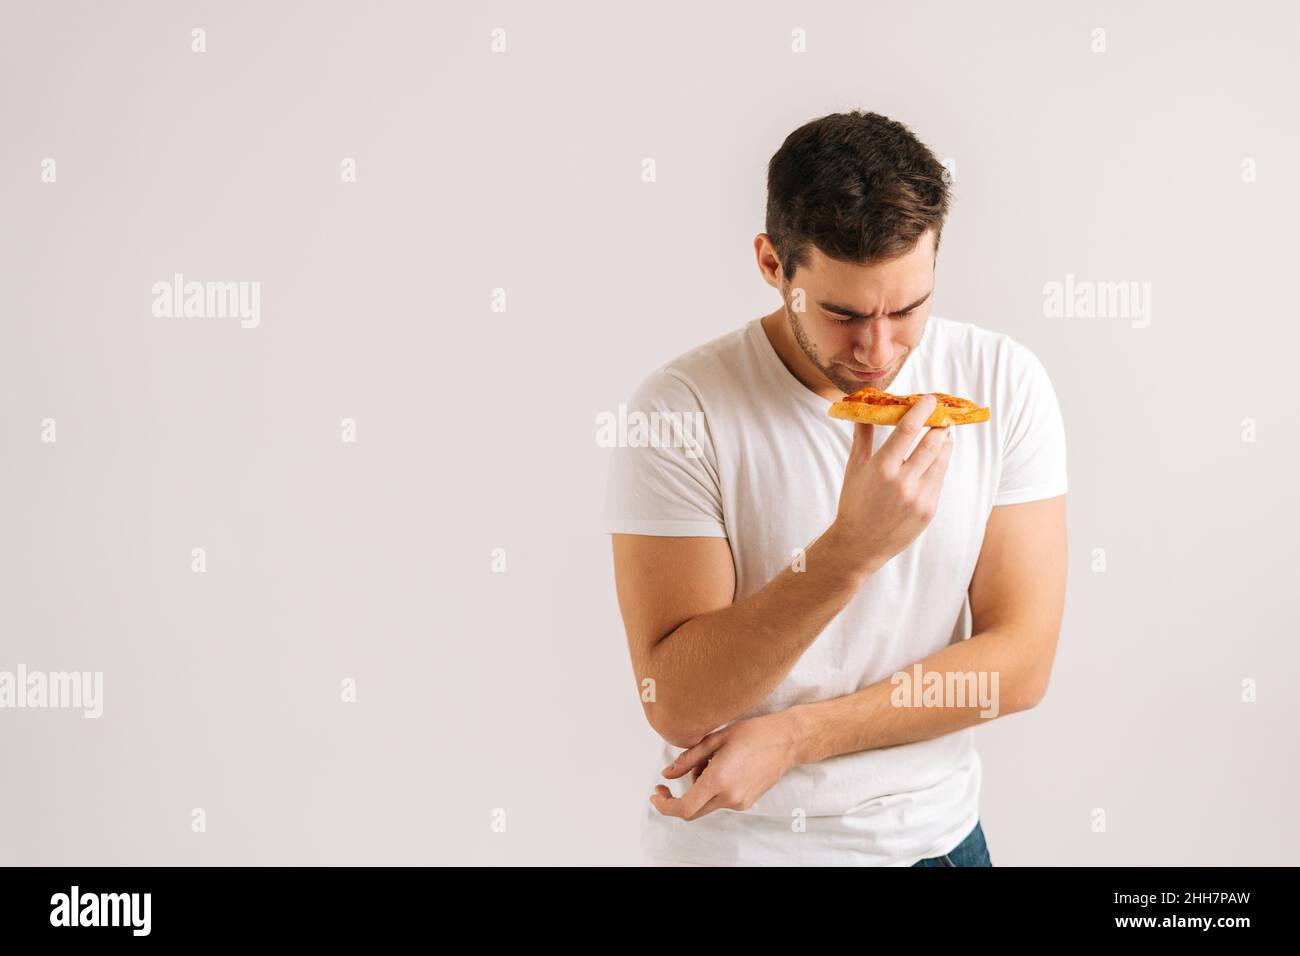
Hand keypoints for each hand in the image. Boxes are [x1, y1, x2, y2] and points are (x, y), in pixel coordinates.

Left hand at [649, 711, 800, 820]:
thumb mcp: (715, 739)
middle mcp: (731, 796)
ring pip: (706, 804)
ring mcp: (741, 802)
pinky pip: (719, 801)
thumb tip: (667, 774)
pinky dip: (711, 789)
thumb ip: (688, 759)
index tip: (656, 796)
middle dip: (676, 799)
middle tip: (665, 784)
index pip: (685, 807)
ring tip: (709, 760)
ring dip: (697, 788)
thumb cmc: (754, 733)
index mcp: (720, 779)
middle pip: (693, 810)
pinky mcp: (747, 802)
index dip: (665, 805)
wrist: (787, 740)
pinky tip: (720, 766)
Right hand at [831, 394, 954, 574]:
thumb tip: (862, 410)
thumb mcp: (855, 468)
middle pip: (932, 444)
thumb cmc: (854, 503)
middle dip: (940, 426)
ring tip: (944, 435)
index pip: (908, 430)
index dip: (921, 411)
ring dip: (945, 445)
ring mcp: (919, 498)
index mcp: (882, 468)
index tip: (930, 400)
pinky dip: (939, 467)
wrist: (859, 544)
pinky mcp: (928, 511)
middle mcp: (903, 482)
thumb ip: (862, 437)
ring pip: (941, 462)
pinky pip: (939, 481)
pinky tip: (936, 461)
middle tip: (943, 416)